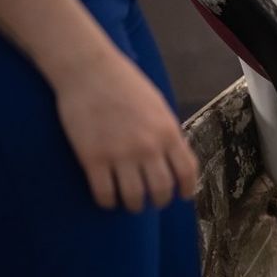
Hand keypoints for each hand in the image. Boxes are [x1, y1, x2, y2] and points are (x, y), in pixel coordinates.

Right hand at [54, 45, 199, 211]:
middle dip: (159, 201)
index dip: (187, 189)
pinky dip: (107, 202)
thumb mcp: (158, 107)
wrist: (89, 70)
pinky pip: (103, 193)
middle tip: (152, 202)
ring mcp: (120, 155)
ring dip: (133, 205)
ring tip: (130, 204)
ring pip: (133, 197)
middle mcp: (148, 147)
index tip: (182, 196)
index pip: (186, 171)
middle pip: (160, 189)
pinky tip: (107, 200)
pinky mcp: (92, 158)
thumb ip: (167, 133)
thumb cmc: (125, 84)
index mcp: (168, 132)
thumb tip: (173, 158)